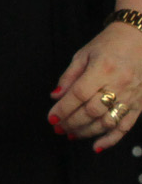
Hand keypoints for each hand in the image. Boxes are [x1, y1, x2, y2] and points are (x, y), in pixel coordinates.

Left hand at [52, 21, 141, 151]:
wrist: (140, 38)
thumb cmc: (109, 44)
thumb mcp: (83, 54)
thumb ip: (69, 76)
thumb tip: (55, 96)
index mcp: (103, 69)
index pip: (79, 95)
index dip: (63, 109)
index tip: (51, 117)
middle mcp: (119, 84)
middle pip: (92, 111)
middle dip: (72, 122)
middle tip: (58, 127)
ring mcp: (132, 96)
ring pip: (108, 121)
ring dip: (87, 132)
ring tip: (71, 134)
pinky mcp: (140, 104)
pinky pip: (126, 126)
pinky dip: (111, 138)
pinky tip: (96, 145)